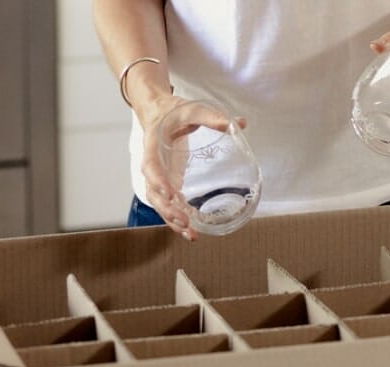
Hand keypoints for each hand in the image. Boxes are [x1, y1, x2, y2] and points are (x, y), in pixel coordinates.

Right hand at [135, 95, 246, 241]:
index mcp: (153, 146)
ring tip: (191, 234)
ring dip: (173, 221)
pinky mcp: (167, 184)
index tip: (170, 193)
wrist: (158, 113)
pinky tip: (192, 232)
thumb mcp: (191, 109)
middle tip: (185, 221)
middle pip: (154, 193)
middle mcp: (152, 165)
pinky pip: (169, 205)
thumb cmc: (173, 112)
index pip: (151, 166)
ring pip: (160, 204)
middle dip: (168, 209)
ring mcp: (159, 178)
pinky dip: (178, 219)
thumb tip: (238, 124)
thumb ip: (211, 116)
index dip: (159, 181)